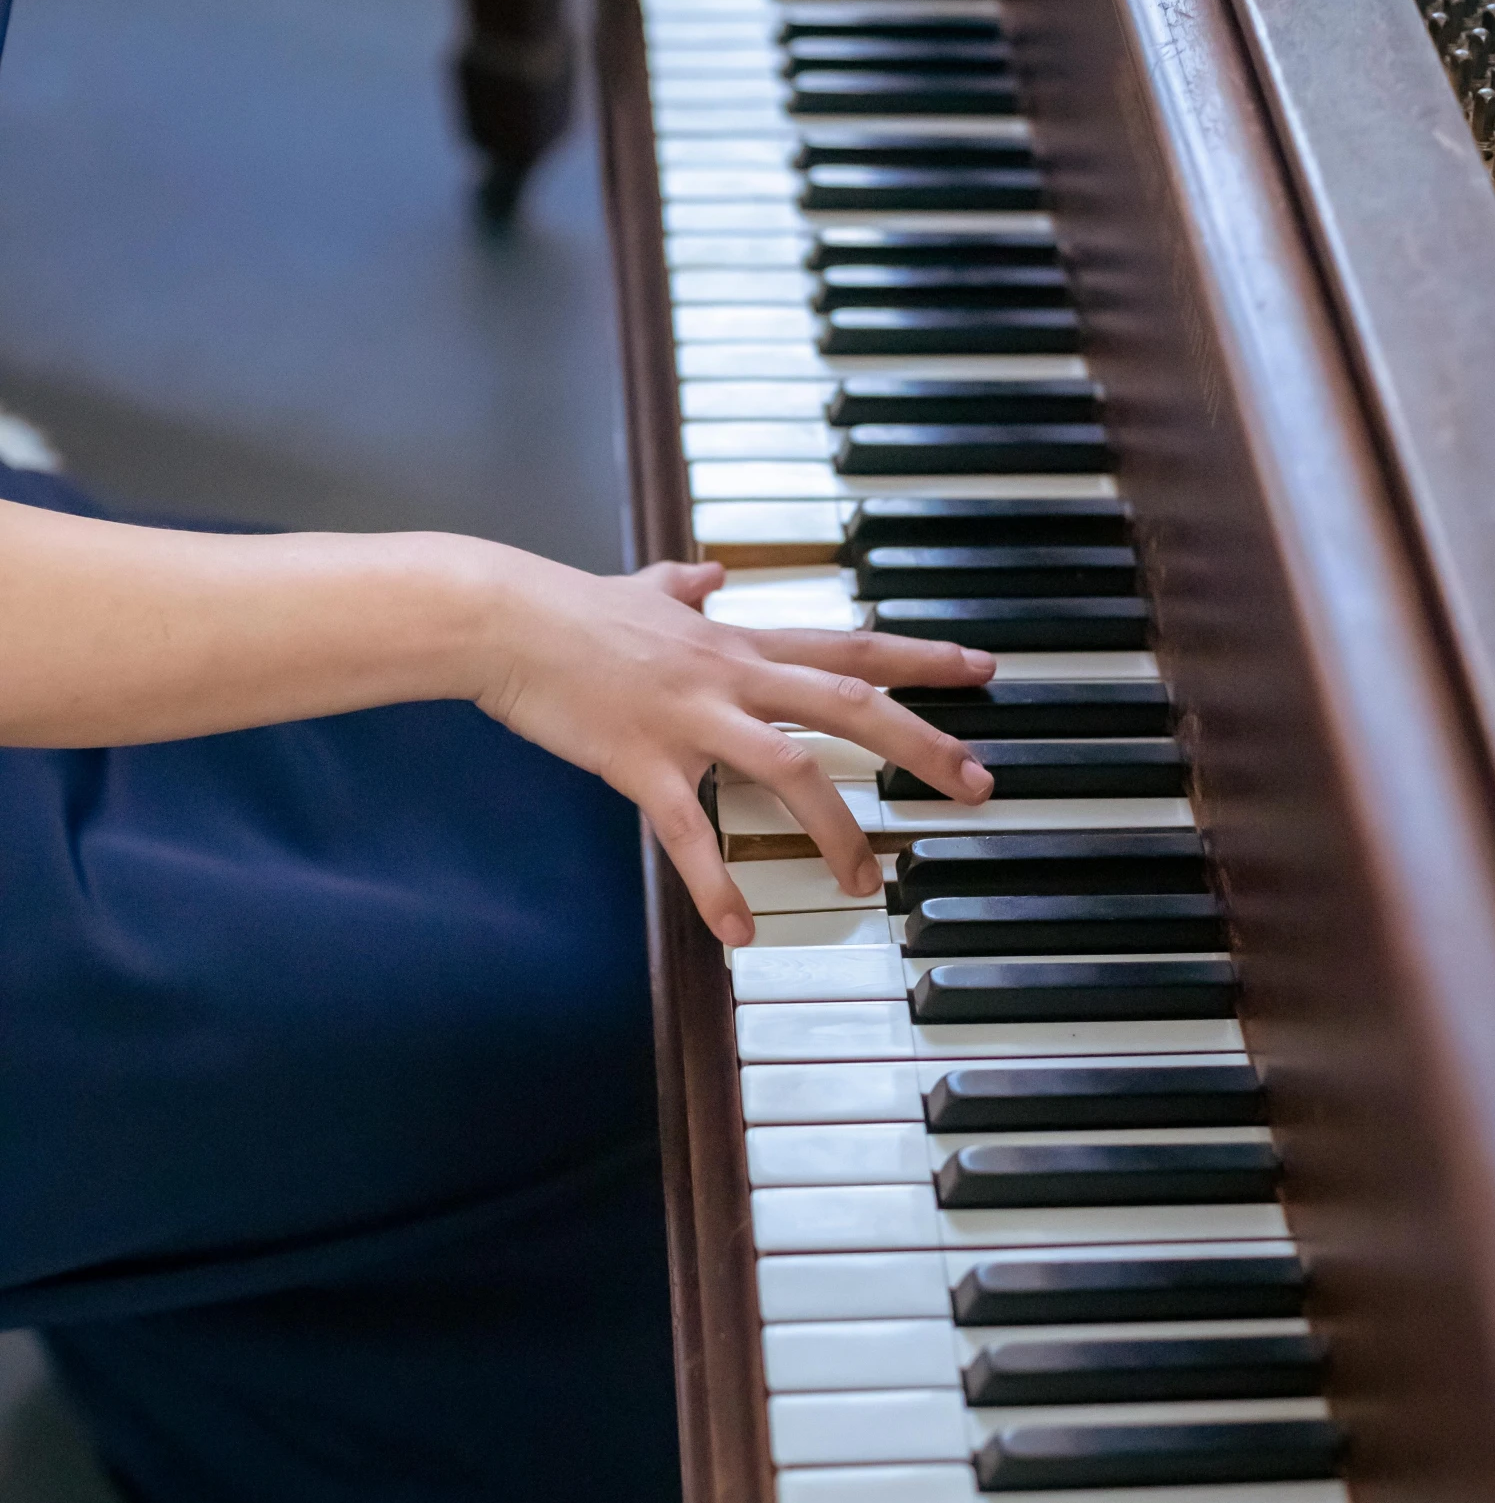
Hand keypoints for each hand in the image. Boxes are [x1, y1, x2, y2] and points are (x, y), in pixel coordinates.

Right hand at [475, 554, 995, 945]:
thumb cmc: (571, 609)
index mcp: (738, 644)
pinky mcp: (640, 759)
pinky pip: (689, 832)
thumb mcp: (644, 586)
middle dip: (921, 744)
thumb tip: (709, 571)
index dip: (922, 657)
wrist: (503, 617)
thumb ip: (686, 583)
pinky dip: (717, 885)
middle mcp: (730, 676)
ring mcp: (690, 718)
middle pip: (850, 703)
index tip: (983, 669)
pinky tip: (741, 931)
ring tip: (866, 886)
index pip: (852, 645)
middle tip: (978, 784)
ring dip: (837, 831)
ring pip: (790, 770)